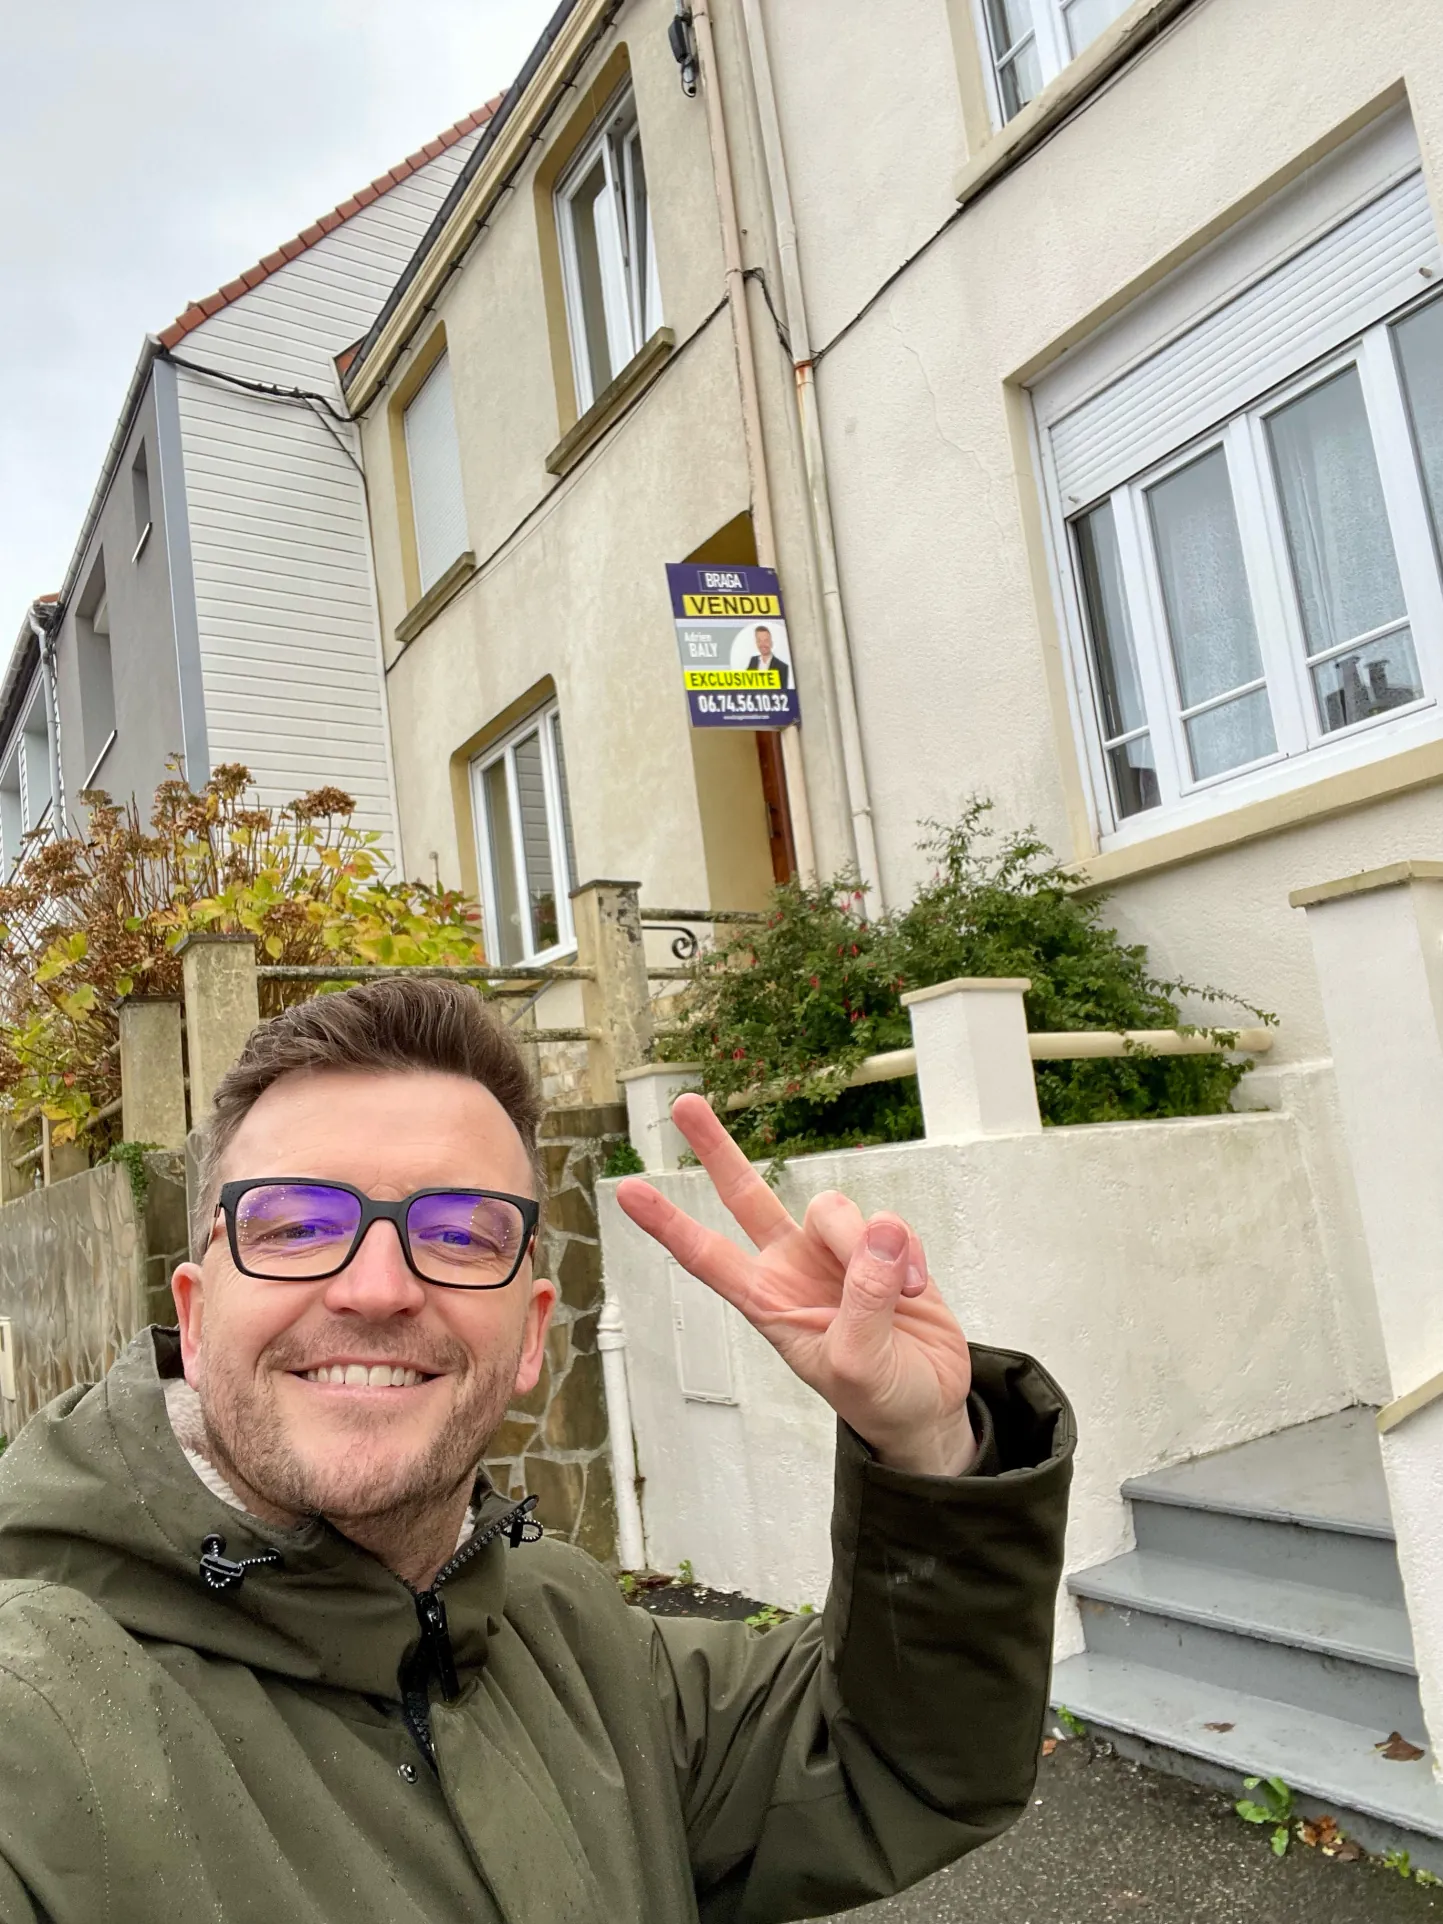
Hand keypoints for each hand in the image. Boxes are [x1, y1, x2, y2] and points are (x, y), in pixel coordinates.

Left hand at [615, 1094, 974, 1477]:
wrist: (931, 1402)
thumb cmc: (878, 1396)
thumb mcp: (858, 1364)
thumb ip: (864, 1299)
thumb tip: (879, 1232)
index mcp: (768, 1301)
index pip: (707, 1257)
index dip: (667, 1224)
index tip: (628, 1191)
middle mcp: (791, 1266)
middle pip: (745, 1195)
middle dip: (715, 1149)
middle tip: (684, 1105)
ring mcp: (835, 1253)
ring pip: (834, 1209)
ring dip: (871, 1245)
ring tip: (901, 1294)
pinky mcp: (884, 1247)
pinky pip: (891, 1223)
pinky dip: (910, 1253)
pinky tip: (918, 1289)